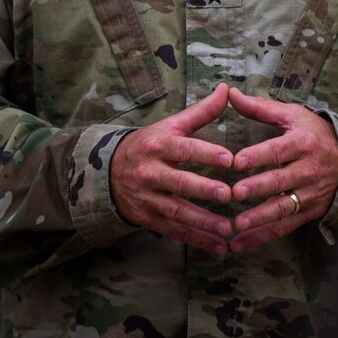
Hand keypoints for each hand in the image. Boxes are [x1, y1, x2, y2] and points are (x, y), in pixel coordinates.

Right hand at [110, 82, 234, 253]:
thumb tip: (227, 88)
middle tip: (228, 195)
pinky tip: (219, 248)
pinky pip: (174, 231)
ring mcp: (148, 197)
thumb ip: (201, 111)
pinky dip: (197, 241)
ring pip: (177, 211)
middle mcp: (151, 172)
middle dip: (203, 190)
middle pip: (179, 182)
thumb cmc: (150, 144)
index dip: (206, 154)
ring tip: (227, 229)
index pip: (185, 149)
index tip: (230, 159)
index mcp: (159, 145)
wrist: (108, 171)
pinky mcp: (148, 218)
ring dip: (203, 222)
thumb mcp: (170, 125)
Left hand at [225, 86, 337, 251]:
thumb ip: (260, 108)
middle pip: (280, 181)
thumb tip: (230, 92)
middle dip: (258, 188)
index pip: (278, 150)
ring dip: (259, 219)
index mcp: (302, 143)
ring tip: (237, 225)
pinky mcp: (308, 212)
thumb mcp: (292, 116)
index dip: (258, 156)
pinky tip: (239, 243)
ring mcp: (309, 194)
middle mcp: (308, 170)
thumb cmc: (313, 133)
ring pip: (282, 208)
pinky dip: (261, 237)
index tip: (237, 161)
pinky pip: (283, 227)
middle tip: (235, 193)